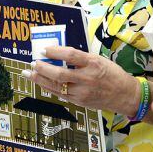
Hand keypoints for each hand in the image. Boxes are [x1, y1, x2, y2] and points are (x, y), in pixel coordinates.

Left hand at [22, 46, 139, 116]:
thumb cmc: (112, 74)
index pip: (71, 55)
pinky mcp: (79, 101)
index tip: (44, 49)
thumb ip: (81, 58)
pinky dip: (48, 88)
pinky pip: (60, 94)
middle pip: (60, 73)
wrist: (124, 95)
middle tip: (33, 62)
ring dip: (40, 79)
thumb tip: (59, 54)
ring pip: (56, 86)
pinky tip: (40, 83)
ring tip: (29, 73)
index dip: (55, 51)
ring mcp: (82, 92)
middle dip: (43, 68)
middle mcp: (87, 78)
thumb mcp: (99, 60)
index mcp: (93, 63)